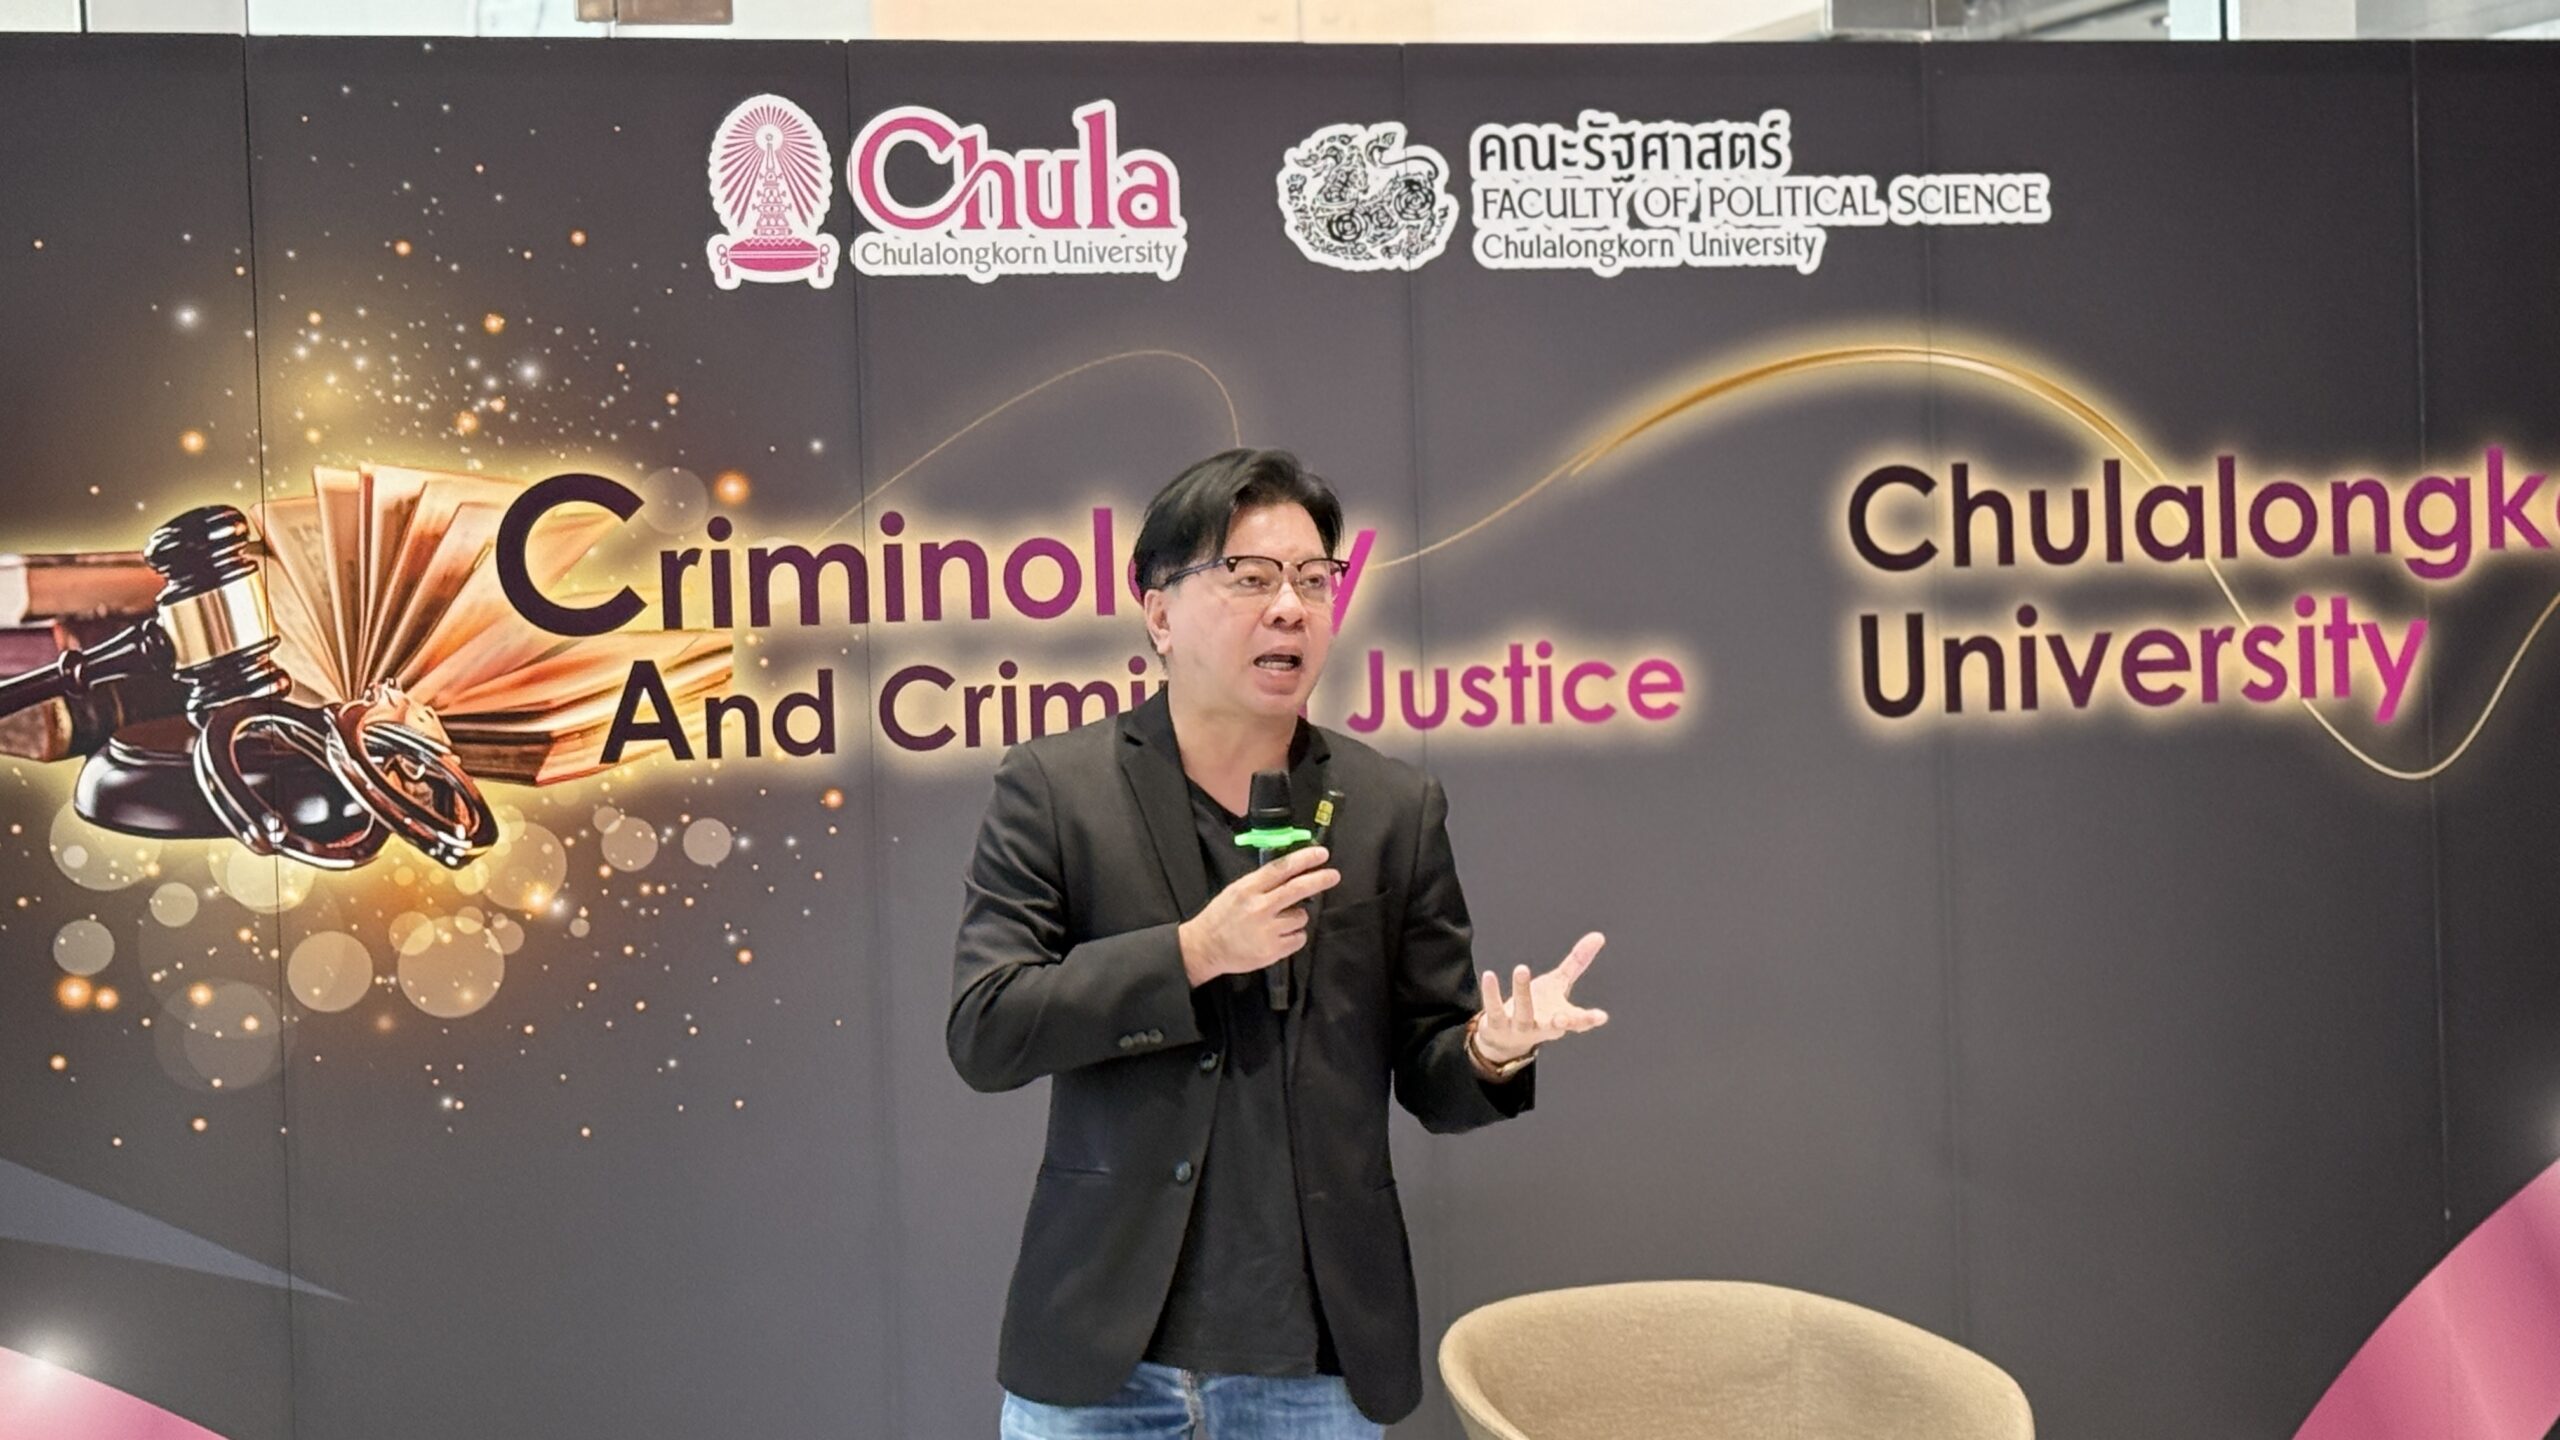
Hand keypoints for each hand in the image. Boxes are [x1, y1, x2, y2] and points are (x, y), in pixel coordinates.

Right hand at [1178, 846, 1339, 986]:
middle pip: (1298, 889)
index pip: (1281, 869)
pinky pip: (1299, 938)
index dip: (1304, 859)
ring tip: (1281, 921)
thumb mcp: (1236, 891)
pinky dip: (1294, 935)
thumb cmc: (1221, 917)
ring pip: (1301, 916)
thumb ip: (1262, 883)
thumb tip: (1292, 872)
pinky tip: (1280, 935)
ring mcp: (1267, 930)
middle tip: (1333, 875)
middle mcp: (1259, 908)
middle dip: (1319, 880)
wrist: (1205, 947)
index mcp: (1248, 889)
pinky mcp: (1273, 951)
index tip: (1321, 854)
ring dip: (1297, 916)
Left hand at [1473, 932, 1609, 1064]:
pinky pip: (1494, 1009)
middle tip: (1564, 1017)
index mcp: (1562, 1018)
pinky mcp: (1497, 1026)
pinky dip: (1492, 994)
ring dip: (1522, 991)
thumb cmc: (1541, 1008)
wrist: (1506, 1039)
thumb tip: (1599, 936)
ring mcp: (1519, 1028)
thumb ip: (1578, 962)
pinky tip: (1490, 975)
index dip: (1589, 1020)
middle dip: (1561, 1022)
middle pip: (1553, 1025)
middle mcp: (1543, 1026)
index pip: (1579, 1022)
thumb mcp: (1559, 983)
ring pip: (1523, 1012)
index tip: (1601, 1017)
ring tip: (1522, 968)